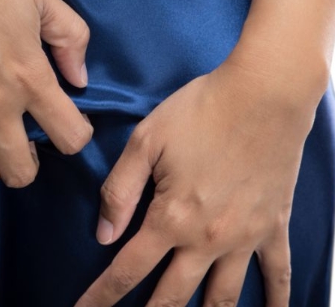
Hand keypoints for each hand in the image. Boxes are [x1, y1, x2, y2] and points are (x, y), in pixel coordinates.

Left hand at [75, 59, 315, 305]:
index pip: (127, 270)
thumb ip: (119, 191)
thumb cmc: (200, 112)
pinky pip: (277, 273)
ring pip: (222, 298)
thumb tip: (103, 235)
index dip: (102, 297)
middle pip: (172, 296)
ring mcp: (245, 237)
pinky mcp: (274, 226)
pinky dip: (276, 299)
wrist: (264, 93)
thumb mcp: (146, 142)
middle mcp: (207, 239)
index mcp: (171, 218)